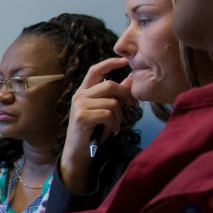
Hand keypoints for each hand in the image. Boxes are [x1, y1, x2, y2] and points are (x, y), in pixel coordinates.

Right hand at [63, 57, 135, 193]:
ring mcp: (79, 106)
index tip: (125, 60)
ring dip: (119, 115)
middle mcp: (79, 96)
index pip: (95, 70)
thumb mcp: (106, 110)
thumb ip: (116, 95)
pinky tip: (109, 130)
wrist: (79, 152)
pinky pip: (108, 114)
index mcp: (84, 92)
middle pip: (109, 85)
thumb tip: (132, 78)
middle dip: (125, 95)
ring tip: (115, 125)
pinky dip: (113, 123)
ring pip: (111, 102)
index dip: (110, 63)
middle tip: (133, 105)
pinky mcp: (82, 117)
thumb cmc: (93, 131)